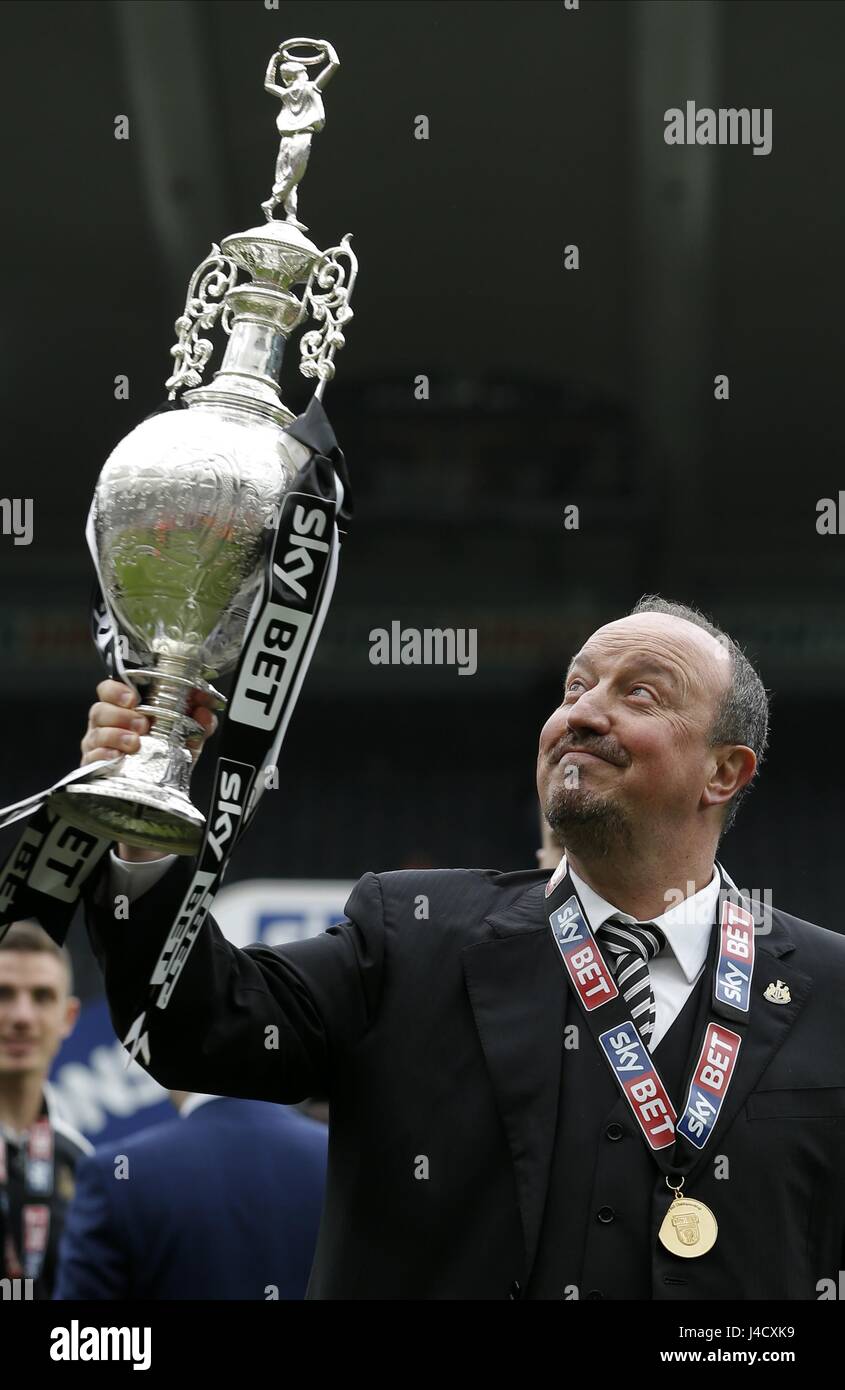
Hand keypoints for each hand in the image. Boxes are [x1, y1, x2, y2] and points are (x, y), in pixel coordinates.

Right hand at [81, 678, 217, 861]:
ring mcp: (97, 749)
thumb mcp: (183, 744)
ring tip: (134, 743)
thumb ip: (196, 727)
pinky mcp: (93, 770)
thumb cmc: (160, 763)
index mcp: (123, 713)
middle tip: (141, 724)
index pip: (108, 692)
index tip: (133, 698)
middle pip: (99, 710)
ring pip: (96, 733)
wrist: (152, 800)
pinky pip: (91, 759)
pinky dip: (104, 756)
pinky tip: (117, 758)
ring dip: (115, 735)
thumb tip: (206, 712)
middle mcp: (105, 728)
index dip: (116, 691)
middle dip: (120, 715)